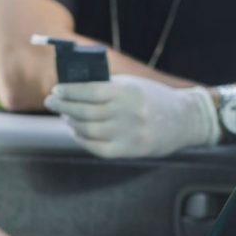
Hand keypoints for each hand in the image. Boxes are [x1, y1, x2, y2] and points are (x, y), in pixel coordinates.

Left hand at [44, 75, 219, 157]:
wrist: (184, 120)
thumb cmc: (153, 98)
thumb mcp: (132, 85)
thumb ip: (106, 86)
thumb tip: (72, 89)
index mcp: (127, 92)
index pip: (90, 90)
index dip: (69, 91)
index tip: (56, 90)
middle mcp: (127, 113)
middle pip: (85, 111)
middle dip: (63, 106)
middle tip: (50, 102)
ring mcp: (128, 134)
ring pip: (88, 130)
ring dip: (71, 122)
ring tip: (65, 116)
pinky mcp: (129, 150)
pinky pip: (97, 147)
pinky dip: (82, 139)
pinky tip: (77, 131)